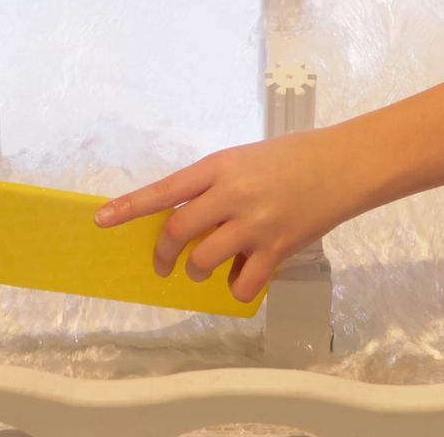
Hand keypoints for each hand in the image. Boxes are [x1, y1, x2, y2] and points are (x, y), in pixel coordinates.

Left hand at [96, 129, 364, 302]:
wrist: (343, 164)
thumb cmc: (292, 157)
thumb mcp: (244, 160)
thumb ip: (213, 186)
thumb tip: (186, 222)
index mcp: (219, 167)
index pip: (164, 191)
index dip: (129, 208)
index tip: (101, 220)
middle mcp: (231, 195)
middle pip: (177, 233)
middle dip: (163, 255)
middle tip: (164, 264)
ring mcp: (254, 224)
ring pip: (203, 262)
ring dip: (197, 270)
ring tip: (205, 267)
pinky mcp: (277, 249)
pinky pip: (242, 284)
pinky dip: (236, 287)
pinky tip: (241, 277)